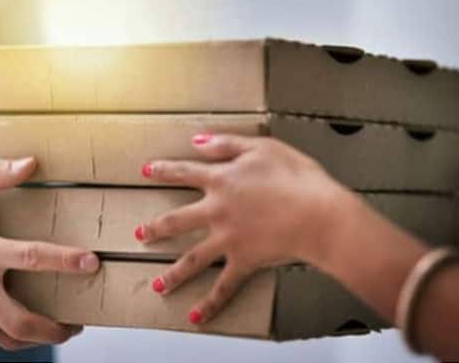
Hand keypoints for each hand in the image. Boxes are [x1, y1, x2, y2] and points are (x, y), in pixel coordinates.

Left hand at [138, 134, 355, 323]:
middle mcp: (216, 211)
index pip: (184, 172)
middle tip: (140, 235)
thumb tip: (196, 141)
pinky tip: (196, 317)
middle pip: (176, 221)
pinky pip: (223, 287)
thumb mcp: (262, 146)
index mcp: (221, 180)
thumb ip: (226, 143)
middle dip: (155, 229)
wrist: (319, 213)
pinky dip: (209, 304)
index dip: (163, 170)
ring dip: (172, 274)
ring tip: (157, 286)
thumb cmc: (297, 177)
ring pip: (191, 259)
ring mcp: (227, 239)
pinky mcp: (243, 261)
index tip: (145, 171)